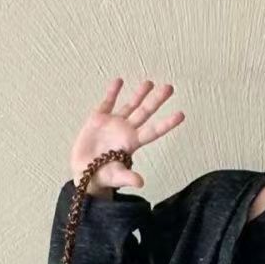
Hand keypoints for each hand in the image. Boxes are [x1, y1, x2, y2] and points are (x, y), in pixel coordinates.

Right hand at [69, 77, 185, 196]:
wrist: (83, 171)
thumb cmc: (102, 176)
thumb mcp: (116, 177)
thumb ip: (127, 177)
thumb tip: (140, 182)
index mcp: (132, 143)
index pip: (154, 131)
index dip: (167, 124)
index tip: (181, 115)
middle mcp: (126, 130)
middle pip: (145, 113)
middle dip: (157, 100)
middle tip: (170, 88)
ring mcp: (113, 123)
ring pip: (130, 105)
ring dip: (139, 94)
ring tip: (150, 82)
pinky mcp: (98, 119)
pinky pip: (107, 103)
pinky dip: (113, 92)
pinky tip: (119, 81)